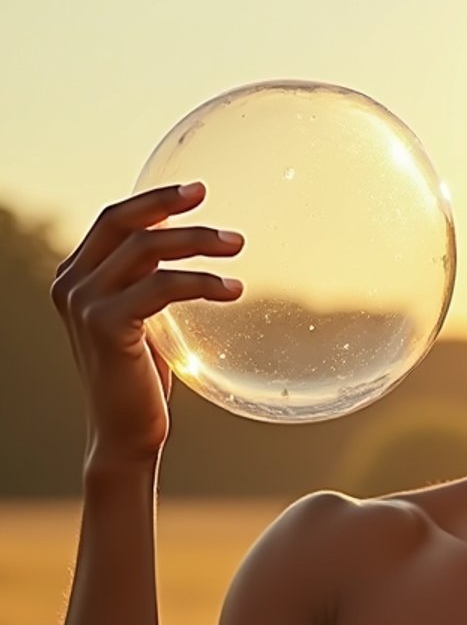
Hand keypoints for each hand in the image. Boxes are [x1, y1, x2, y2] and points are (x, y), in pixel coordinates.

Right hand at [50, 181, 243, 467]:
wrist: (126, 434)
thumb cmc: (139, 380)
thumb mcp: (140, 318)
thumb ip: (147, 282)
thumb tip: (182, 242)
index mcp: (75, 278)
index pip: (113, 221)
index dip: (153, 201)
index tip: (195, 190)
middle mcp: (71, 285)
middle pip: (124, 224)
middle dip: (169, 205)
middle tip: (210, 198)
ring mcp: (84, 303)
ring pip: (148, 249)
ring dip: (197, 242)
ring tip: (237, 247)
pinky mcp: (106, 324)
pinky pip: (163, 286)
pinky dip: (203, 282)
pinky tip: (233, 289)